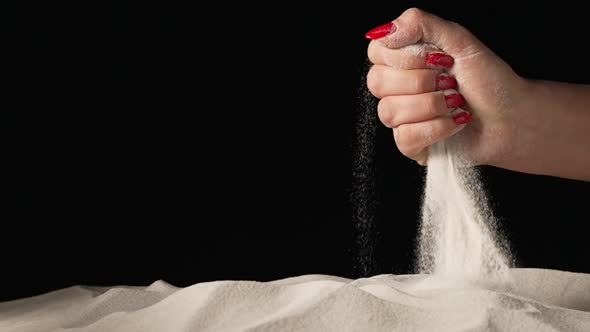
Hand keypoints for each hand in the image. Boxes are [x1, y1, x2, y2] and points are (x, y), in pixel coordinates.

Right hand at [365, 8, 526, 165]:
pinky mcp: (410, 144)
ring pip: (390, 111)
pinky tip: (454, 123)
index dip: (405, 56)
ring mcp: (401, 118)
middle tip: (449, 80)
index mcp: (403, 61)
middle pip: (377, 82)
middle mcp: (397, 89)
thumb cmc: (489, 81)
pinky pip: (405, 137)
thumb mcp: (459, 40)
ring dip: (432, 105)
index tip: (437, 58)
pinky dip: (437, 128)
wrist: (512, 117)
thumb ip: (420, 24)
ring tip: (455, 103)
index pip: (376, 52)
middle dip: (421, 81)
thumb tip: (385, 31)